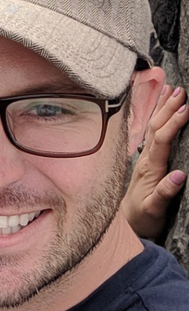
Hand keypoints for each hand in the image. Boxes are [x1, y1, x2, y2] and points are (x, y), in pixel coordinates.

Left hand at [122, 85, 187, 239]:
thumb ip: (165, 193)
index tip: (186, 107)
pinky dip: (158, 117)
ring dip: (162, 108)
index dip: (173, 123)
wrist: (127, 221)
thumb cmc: (142, 217)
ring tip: (171, 89)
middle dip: (168, 108)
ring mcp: (145, 157)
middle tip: (181, 90)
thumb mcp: (154, 210)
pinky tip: (162, 108)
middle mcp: (146, 158)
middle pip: (156, 127)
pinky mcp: (147, 159)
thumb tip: (179, 175)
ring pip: (153, 127)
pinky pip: (152, 133)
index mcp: (150, 167)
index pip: (162, 139)